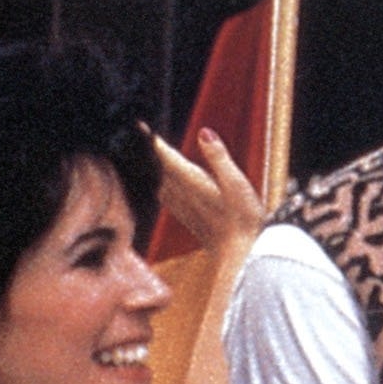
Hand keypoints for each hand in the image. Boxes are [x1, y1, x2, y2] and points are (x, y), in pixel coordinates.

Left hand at [151, 128, 263, 257]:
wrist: (241, 258)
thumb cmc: (244, 221)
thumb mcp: (238, 184)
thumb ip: (219, 158)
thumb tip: (204, 132)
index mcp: (193, 183)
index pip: (166, 157)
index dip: (153, 140)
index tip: (139, 125)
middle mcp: (183, 195)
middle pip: (158, 168)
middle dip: (148, 151)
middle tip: (138, 133)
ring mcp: (184, 209)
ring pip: (158, 183)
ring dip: (150, 168)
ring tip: (143, 154)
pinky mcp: (188, 218)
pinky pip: (165, 196)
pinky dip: (158, 184)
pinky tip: (158, 184)